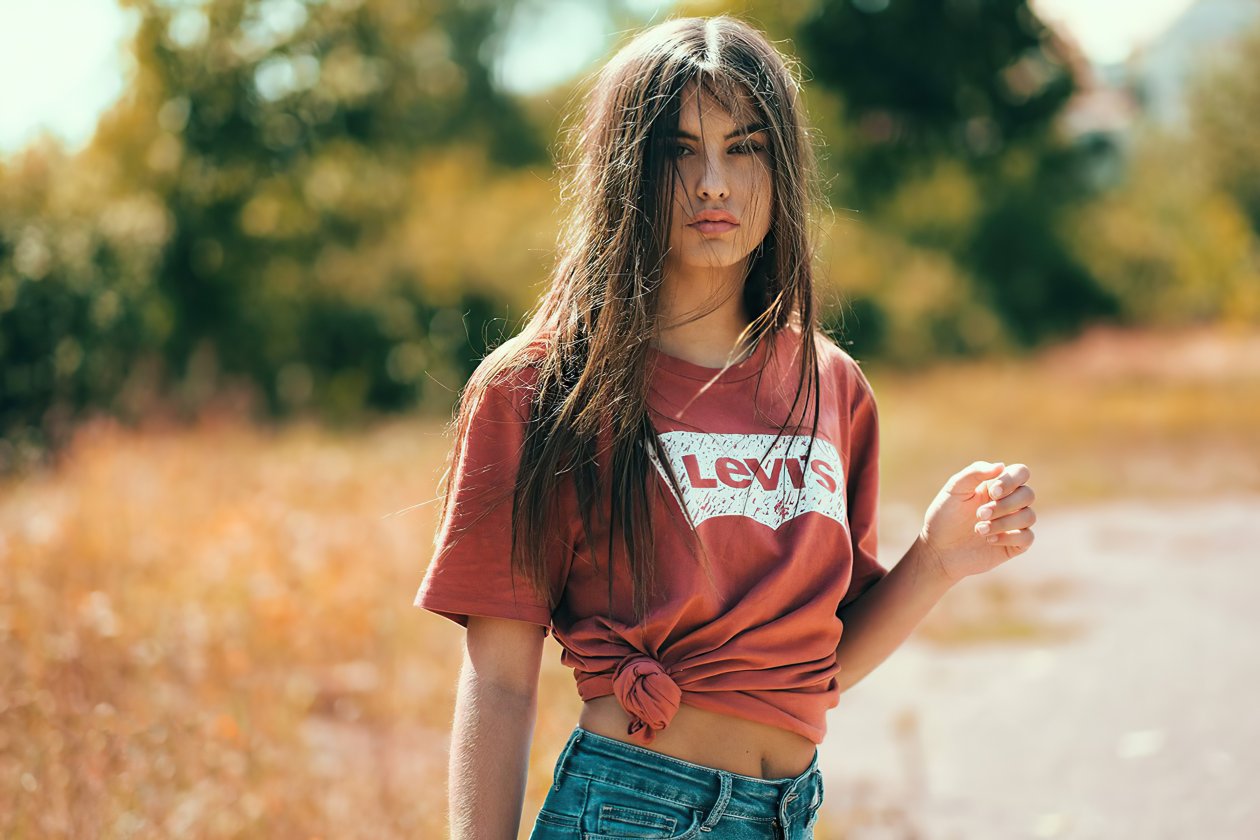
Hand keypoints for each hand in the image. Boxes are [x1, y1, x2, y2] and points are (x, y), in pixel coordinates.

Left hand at [918, 461, 1036, 582]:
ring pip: (1029, 516)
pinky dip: (1009, 537)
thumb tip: (1001, 466)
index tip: (992, 492)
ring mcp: (1013, 523)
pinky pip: (1028, 537)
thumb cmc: (945, 515)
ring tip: (978, 529)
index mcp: (997, 485)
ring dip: (1004, 522)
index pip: (1021, 473)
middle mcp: (1009, 502)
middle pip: (1028, 494)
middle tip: (979, 514)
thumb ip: (975, 472)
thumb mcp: (954, 489)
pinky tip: (989, 540)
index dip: (1012, 481)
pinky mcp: (1014, 544)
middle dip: (1004, 505)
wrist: (938, 548)